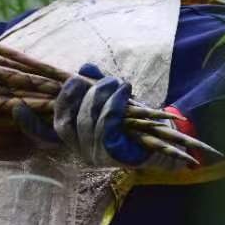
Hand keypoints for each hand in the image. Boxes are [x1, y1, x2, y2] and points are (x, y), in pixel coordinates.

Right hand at [53, 63, 189, 168]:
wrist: (163, 142)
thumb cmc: (135, 122)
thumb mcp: (113, 100)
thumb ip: (97, 84)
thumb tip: (85, 68)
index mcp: (79, 141)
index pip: (61, 122)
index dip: (65, 100)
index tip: (75, 79)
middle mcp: (84, 152)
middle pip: (76, 119)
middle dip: (91, 94)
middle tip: (109, 80)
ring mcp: (98, 157)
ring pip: (91, 122)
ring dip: (105, 96)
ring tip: (120, 84)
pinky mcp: (115, 155)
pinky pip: (108, 127)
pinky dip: (115, 104)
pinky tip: (125, 92)